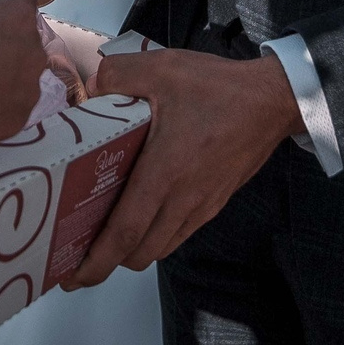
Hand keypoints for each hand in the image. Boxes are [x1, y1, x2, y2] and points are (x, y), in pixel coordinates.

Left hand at [68, 49, 302, 285]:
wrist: (272, 101)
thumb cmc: (218, 88)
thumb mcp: (160, 68)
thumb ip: (115, 75)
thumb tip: (87, 90)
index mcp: (164, 173)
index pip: (126, 232)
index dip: (97, 260)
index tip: (71, 276)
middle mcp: (183, 199)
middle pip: (140, 252)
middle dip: (107, 262)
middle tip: (76, 250)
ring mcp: (201, 205)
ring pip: (160, 247)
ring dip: (132, 250)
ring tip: (105, 237)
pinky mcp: (214, 202)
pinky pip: (179, 233)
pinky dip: (155, 237)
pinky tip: (142, 216)